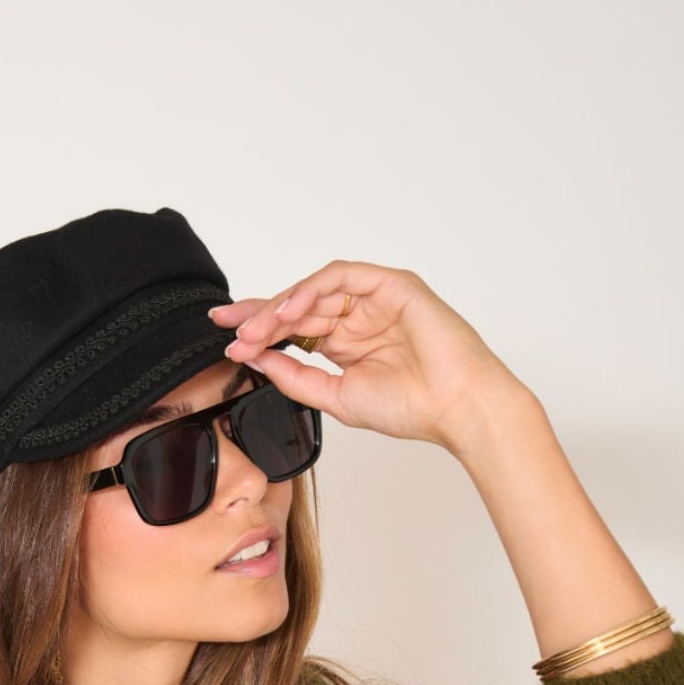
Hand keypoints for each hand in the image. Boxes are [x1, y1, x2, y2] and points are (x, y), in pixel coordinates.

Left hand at [209, 259, 529, 450]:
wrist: (456, 408)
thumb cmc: (411, 407)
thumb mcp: (336, 397)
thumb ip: (297, 377)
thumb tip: (257, 360)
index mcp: (346, 342)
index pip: (294, 329)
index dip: (260, 332)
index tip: (227, 344)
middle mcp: (358, 316)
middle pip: (298, 305)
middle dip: (259, 316)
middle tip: (228, 329)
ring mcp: (375, 298)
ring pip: (315, 290)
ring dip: (280, 307)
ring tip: (254, 330)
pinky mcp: (391, 284)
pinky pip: (342, 277)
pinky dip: (311, 290)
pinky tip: (289, 312)